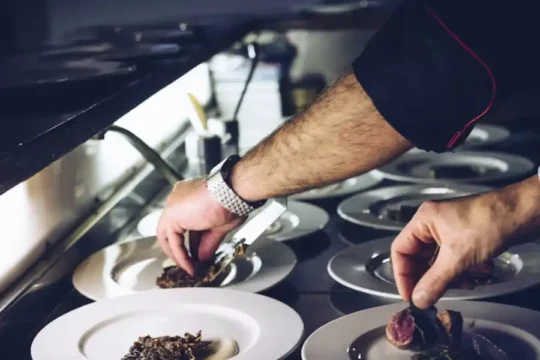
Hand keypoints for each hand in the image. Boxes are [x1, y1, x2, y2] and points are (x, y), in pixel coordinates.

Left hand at [156, 178, 243, 275]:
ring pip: (169, 236)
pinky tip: (190, 266)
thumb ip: (208, 242)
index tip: (197, 253)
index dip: (192, 240)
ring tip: (190, 269)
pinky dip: (181, 256)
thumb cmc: (232, 200)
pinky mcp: (171, 216)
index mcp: (189, 195)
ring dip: (179, 255)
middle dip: (180, 249)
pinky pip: (173, 241)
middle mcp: (178, 198)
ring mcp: (173, 206)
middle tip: (189, 263)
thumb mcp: (219, 226)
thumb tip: (203, 257)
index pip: (186, 222)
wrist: (232, 193)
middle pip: (173, 229)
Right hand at [391, 189, 520, 308]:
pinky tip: (479, 273)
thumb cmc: (490, 221)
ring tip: (466, 282)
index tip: (410, 295)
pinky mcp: (466, 237)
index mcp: (423, 220)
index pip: (400, 250)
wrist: (524, 212)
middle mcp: (433, 224)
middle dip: (430, 278)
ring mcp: (450, 230)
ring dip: (450, 276)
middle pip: (419, 258)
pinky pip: (455, 260)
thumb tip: (418, 300)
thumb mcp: (458, 257)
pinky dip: (463, 270)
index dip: (402, 275)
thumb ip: (435, 281)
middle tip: (435, 296)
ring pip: (439, 262)